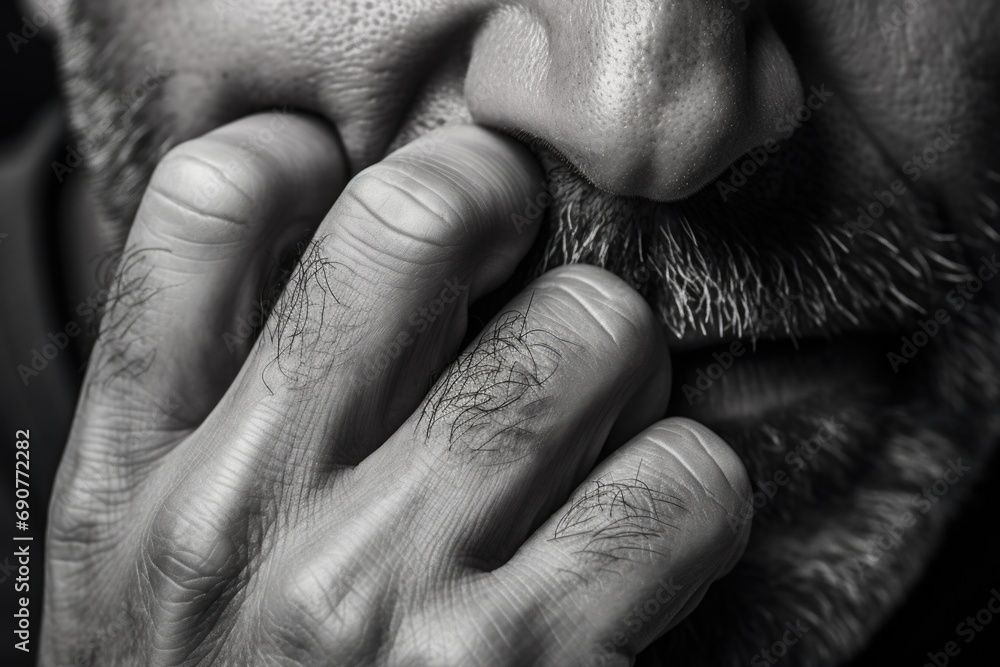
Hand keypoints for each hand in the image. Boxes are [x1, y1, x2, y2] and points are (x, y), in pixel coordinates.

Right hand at [42, 113, 750, 665]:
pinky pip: (678, 484)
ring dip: (617, 354)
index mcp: (133, 480)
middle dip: (496, 204)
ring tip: (597, 409)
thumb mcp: (144, 579)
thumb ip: (217, 424)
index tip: (365, 197)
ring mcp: (383, 596)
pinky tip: (649, 526)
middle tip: (519, 251)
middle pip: (413, 224)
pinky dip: (693, 487)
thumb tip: (345, 281)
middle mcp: (245, 518)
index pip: (206, 207)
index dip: (308, 164)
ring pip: (580, 335)